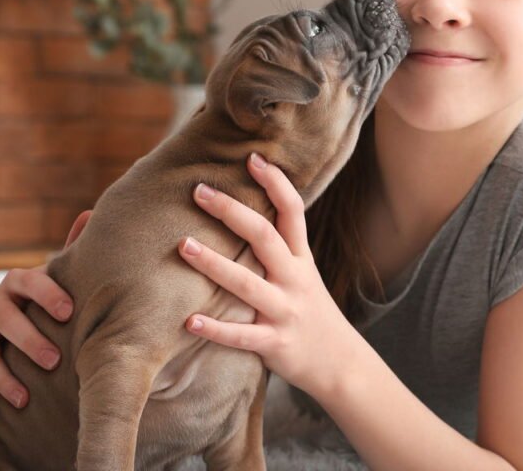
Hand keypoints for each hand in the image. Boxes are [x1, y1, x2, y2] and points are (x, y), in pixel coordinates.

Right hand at [0, 210, 88, 416]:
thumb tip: (90, 213)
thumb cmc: (57, 300)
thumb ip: (74, 251)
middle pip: (3, 319)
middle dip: (27, 340)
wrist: (32, 323)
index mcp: (20, 281)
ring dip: (2, 375)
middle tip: (54, 361)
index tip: (69, 312)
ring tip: (26, 398)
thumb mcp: (66, 278)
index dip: (47, 294)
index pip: (28, 281)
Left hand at [178, 153, 362, 397]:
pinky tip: (188, 320)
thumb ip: (279, 247)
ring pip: (247, 284)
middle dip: (232, 212)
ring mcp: (285, 311)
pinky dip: (215, 329)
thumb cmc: (310, 311)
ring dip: (213, 264)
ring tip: (182, 246)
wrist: (340, 363)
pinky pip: (241, 336)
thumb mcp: (303, 273)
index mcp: (301, 259)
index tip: (253, 158)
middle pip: (265, 238)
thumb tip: (244, 210)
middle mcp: (295, 279)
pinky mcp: (275, 344)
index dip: (275, 183)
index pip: (293, 212)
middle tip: (199, 191)